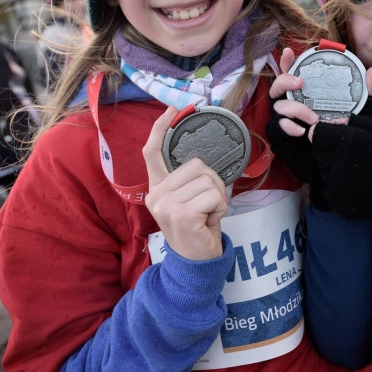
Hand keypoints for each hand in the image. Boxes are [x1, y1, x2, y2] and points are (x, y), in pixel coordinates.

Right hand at [143, 107, 226, 260]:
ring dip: (218, 198)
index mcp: (157, 187)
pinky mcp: (179, 214)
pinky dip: (219, 208)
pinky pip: (213, 195)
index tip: (171, 110)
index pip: (152, 152)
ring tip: (207, 214)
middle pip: (197, 165)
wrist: (196, 261)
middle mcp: (156, 194)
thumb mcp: (189, 200)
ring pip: (208, 180)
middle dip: (212, 183)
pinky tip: (209, 221)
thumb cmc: (198, 228)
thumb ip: (188, 180)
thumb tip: (201, 162)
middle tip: (206, 206)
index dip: (161, 129)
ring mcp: (165, 204)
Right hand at [267, 47, 371, 209]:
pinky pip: (277, 126)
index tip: (288, 51)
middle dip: (286, 79)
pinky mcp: (281, 136)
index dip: (287, 61)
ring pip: (278, 105)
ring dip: (295, 108)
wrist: (339, 165)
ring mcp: (284, 119)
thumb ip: (368, 93)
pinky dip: (288, 126)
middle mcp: (292, 103)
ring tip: (313, 119)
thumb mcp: (360, 111)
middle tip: (301, 82)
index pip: (293, 73)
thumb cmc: (344, 133)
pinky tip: (302, 131)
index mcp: (307, 93)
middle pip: (278, 85)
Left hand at [309, 115, 371, 229]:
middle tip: (347, 154)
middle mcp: (338, 162)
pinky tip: (355, 185)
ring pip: (323, 171)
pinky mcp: (337, 200)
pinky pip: (329, 188)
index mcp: (348, 142)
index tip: (328, 136)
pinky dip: (338, 187)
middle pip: (318, 153)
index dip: (321, 134)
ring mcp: (336, 184)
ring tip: (354, 171)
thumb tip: (331, 120)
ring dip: (333, 169)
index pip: (317, 134)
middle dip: (328, 151)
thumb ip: (353, 121)